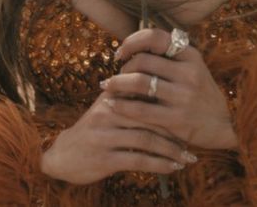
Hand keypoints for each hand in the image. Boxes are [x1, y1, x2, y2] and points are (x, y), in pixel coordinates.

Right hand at [40, 93, 195, 183]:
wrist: (62, 155)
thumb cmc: (91, 131)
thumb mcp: (105, 108)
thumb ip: (128, 98)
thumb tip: (162, 88)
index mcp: (111, 97)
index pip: (146, 96)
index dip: (170, 106)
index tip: (189, 116)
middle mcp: (107, 113)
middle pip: (151, 117)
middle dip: (176, 130)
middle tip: (194, 139)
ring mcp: (105, 136)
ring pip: (147, 140)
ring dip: (171, 150)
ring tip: (188, 158)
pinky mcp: (104, 158)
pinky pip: (138, 160)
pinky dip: (159, 164)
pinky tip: (172, 168)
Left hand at [103, 28, 237, 151]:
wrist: (226, 125)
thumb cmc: (202, 95)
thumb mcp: (194, 69)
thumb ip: (170, 57)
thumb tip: (134, 44)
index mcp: (191, 56)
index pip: (155, 37)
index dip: (132, 41)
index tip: (121, 52)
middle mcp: (189, 73)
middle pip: (143, 61)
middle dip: (123, 68)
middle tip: (116, 76)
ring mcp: (183, 97)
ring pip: (138, 83)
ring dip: (117, 84)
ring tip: (108, 87)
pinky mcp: (177, 119)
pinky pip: (140, 110)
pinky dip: (121, 106)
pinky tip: (112, 105)